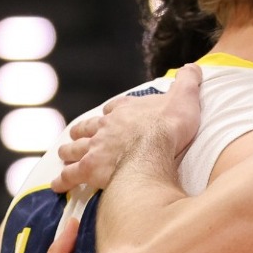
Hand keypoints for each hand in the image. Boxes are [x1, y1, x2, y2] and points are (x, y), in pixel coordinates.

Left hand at [52, 65, 203, 191]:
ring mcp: (96, 147)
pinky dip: (63, 180)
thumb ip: (188, 82)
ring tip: (65, 156)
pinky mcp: (91, 168)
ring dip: (69, 152)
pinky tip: (58, 185)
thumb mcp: (185, 97)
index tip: (108, 117)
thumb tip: (194, 67)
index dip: (109, 114)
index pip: (112, 109)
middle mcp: (106, 126)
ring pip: (75, 149)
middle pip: (88, 128)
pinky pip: (71, 175)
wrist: (155, 144)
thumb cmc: (169, 125)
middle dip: (82, 133)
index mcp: (125, 110)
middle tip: (78, 138)